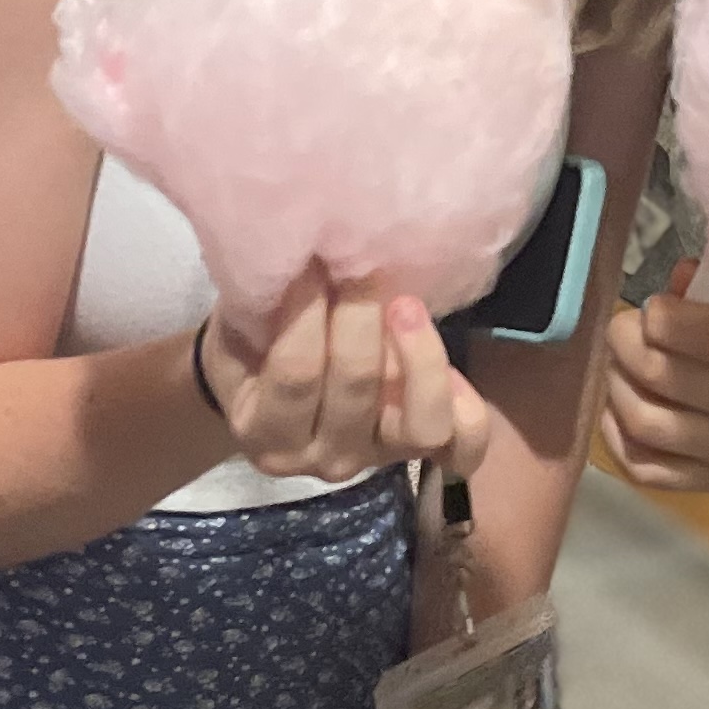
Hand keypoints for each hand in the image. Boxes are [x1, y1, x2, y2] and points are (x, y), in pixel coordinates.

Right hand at [204, 271, 490, 484]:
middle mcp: (325, 458)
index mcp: (266, 433)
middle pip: (356, 389)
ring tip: (407, 305)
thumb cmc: (255, 350)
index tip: (313, 258)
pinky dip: (467, 409)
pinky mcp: (421, 452)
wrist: (275, 393)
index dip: (307, 310)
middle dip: (361, 316)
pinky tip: (454, 367)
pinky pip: (464, 446)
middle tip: (362, 264)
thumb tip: (295, 249)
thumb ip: (262, 305)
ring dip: (420, 358)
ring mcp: (378, 459)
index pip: (296, 374)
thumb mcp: (240, 329)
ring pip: (421, 425)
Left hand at [598, 263, 708, 495]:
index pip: (703, 336)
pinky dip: (617, 436)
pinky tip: (619, 408)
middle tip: (623, 330)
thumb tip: (667, 287)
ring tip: (620, 365)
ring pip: (647, 423)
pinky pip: (645, 467)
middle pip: (664, 377)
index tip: (653, 307)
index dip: (660, 316)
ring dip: (617, 387)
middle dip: (627, 345)